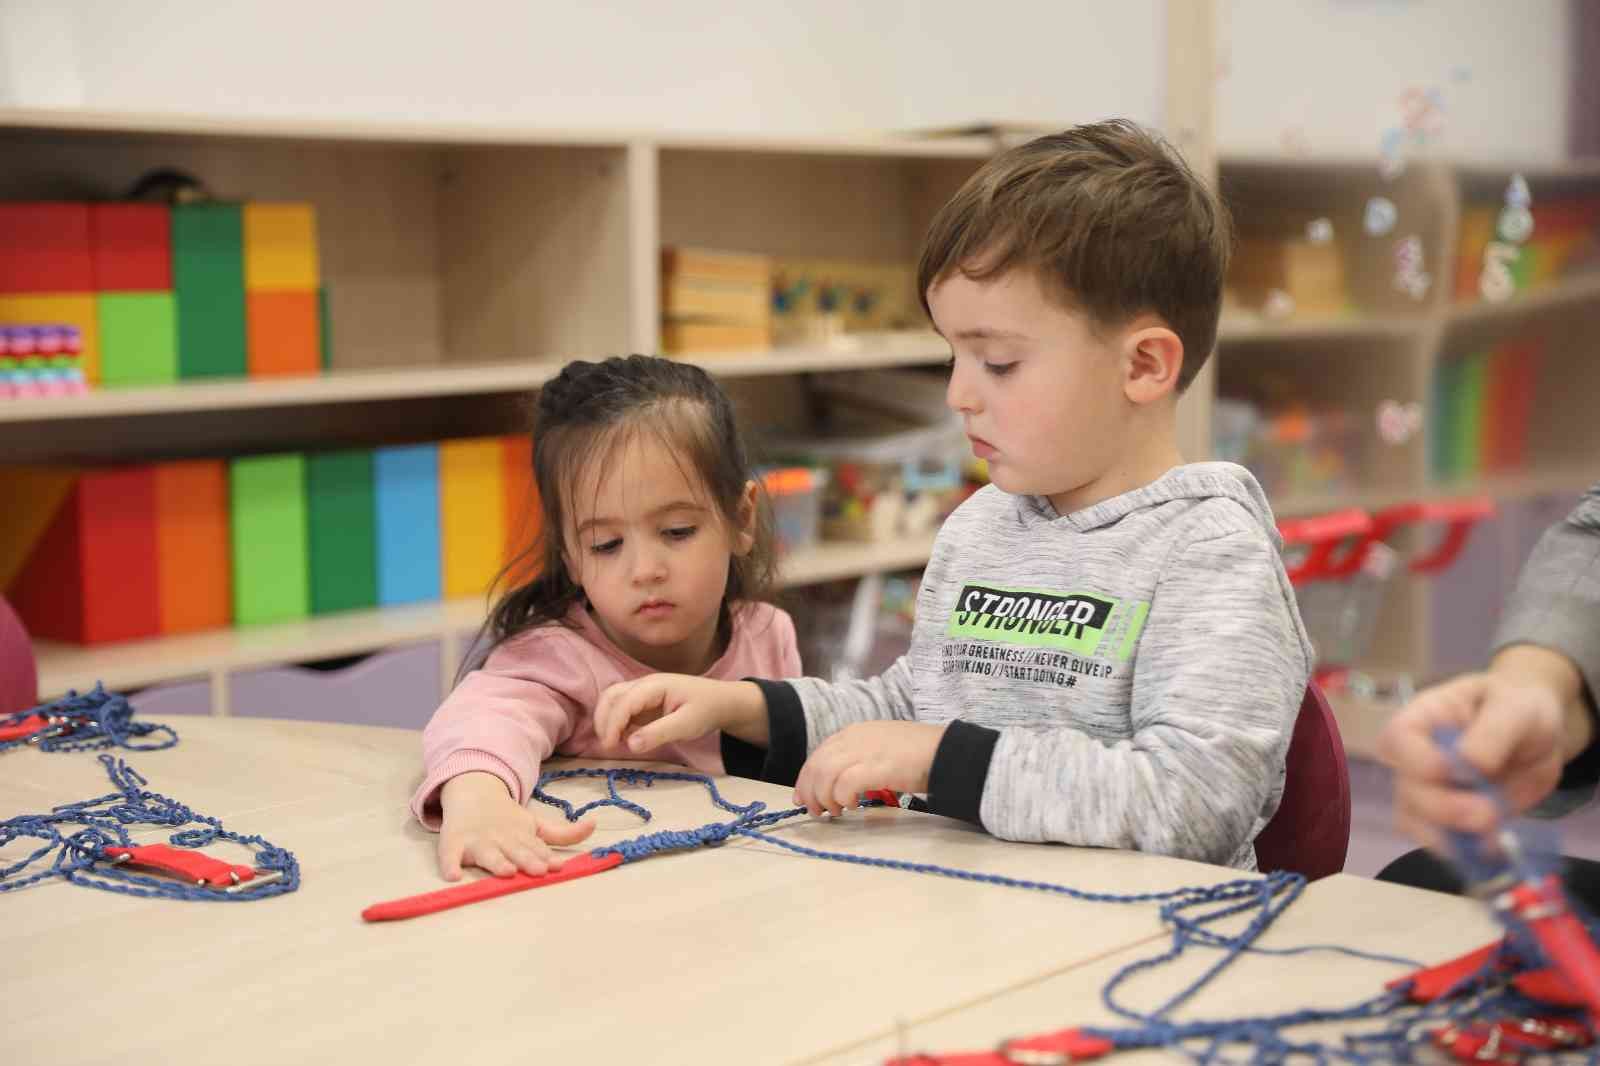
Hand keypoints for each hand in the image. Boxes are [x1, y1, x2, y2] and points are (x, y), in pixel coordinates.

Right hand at [437, 772, 594, 880]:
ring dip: (497, 862)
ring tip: (506, 871)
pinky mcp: (453, 843)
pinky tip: (453, 876)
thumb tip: (595, 825)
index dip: (545, 857)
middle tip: (539, 870)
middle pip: (515, 850)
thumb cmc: (508, 820)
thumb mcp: (536, 824)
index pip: (536, 848)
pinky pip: (449, 855)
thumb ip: (564, 833)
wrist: (472, 794)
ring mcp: (477, 840)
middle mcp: (501, 838)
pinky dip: (449, 864)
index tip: (557, 866)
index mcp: (521, 835)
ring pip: (487, 854)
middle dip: (527, 860)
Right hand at [594, 675, 767, 751]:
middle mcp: (644, 685)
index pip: (624, 702)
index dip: (612, 724)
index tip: (609, 746)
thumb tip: (630, 745)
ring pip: (612, 701)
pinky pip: (621, 709)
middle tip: (607, 746)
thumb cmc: (706, 710)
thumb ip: (659, 733)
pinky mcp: (643, 703)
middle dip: (603, 720)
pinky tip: (621, 739)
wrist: (721, 702)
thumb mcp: (687, 725)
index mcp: (654, 685)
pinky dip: (615, 723)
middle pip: (611, 696)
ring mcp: (642, 692)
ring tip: (612, 743)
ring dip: (606, 720)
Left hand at [793, 721, 946, 816]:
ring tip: (835, 811)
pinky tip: (853, 806)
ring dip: (824, 797)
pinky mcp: (877, 767)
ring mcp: (865, 751)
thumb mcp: (880, 748)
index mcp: (854, 732)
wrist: (947, 751)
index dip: (806, 778)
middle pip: (816, 765)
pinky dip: (842, 798)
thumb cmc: (917, 754)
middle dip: (810, 792)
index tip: (803, 798)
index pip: (818, 754)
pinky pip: (845, 784)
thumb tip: (837, 783)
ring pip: (825, 775)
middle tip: (817, 812)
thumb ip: (857, 758)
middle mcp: (855, 738)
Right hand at [1376, 670, 1563, 851]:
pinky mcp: (1447, 820)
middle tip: (1487, 815)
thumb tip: (1470, 764)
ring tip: (1492, 837)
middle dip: (1443, 808)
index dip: (1416, 761)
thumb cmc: (1517, 707)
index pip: (1397, 739)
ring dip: (1449, 837)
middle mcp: (1414, 758)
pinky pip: (1440, 843)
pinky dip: (1465, 852)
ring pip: (1415, 822)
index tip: (1449, 772)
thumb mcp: (1514, 707)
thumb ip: (1493, 731)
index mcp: (1422, 720)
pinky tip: (1493, 846)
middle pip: (1407, 789)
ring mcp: (1428, 792)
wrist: (1535, 735)